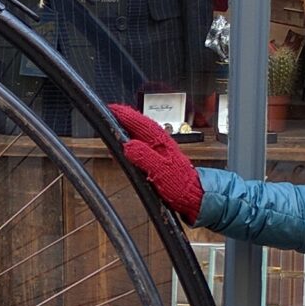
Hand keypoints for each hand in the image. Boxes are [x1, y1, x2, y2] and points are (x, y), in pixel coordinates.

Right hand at [108, 104, 203, 223]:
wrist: (193, 196)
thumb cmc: (181, 185)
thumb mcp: (160, 171)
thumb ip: (144, 157)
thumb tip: (127, 145)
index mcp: (161, 142)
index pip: (140, 122)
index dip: (125, 115)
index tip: (112, 109)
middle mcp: (160, 142)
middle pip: (140, 124)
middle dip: (125, 117)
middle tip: (111, 113)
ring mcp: (160, 149)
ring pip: (141, 133)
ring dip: (128, 127)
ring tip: (115, 124)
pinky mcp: (159, 158)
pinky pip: (143, 143)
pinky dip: (132, 140)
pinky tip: (127, 143)